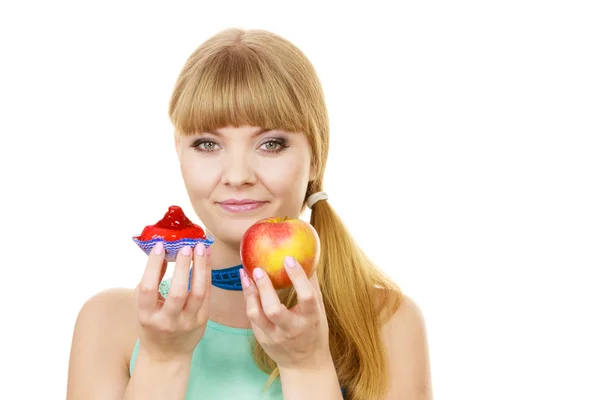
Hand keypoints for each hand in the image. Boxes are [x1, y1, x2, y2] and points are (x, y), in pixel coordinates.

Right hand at [135, 242, 211, 361]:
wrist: (166, 355)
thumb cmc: (152, 325)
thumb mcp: (143, 307)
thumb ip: (151, 281)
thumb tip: (162, 251)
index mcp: (146, 317)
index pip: (148, 289)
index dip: (153, 266)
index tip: (159, 246)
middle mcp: (167, 322)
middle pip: (178, 292)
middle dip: (183, 267)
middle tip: (186, 246)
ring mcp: (187, 323)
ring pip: (198, 293)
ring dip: (201, 267)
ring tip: (202, 248)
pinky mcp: (202, 321)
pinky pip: (208, 295)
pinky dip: (207, 274)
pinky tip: (207, 259)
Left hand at [240, 256, 331, 370]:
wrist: (305, 364)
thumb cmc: (314, 330)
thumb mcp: (319, 310)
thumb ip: (312, 286)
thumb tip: (308, 257)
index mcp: (311, 318)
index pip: (306, 296)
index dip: (297, 277)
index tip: (288, 259)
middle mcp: (292, 329)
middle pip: (274, 309)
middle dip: (264, 287)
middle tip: (257, 268)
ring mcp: (275, 337)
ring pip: (256, 315)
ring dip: (249, 293)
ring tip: (245, 275)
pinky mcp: (262, 339)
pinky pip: (252, 318)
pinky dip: (248, 300)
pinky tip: (247, 285)